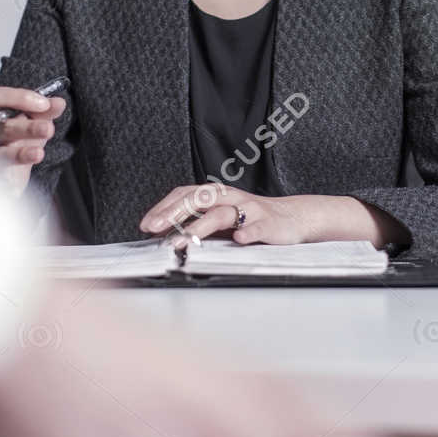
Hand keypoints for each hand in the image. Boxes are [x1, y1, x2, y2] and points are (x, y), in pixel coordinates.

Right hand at [0, 86, 67, 193]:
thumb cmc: (20, 139)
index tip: (44, 103)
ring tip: (38, 154)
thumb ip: (47, 111)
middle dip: (28, 128)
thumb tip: (59, 103)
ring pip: (2, 154)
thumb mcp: (36, 122)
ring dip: (21, 153)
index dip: (20, 97)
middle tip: (49, 129)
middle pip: (5, 127)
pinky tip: (12, 185)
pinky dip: (4, 182)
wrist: (10, 171)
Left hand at [140, 184, 324, 246]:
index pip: (184, 195)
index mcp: (216, 195)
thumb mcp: (219, 220)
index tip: (146, 224)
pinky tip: (238, 240)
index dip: (163, 208)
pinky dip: (246, 232)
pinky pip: (255, 227)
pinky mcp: (267, 223)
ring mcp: (249, 209)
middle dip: (174, 214)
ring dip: (200, 227)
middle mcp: (230, 197)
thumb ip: (195, 223)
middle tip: (155, 229)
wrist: (291, 218)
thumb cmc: (250, 220)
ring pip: (222, 214)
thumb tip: (163, 235)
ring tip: (184, 241)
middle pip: (198, 199)